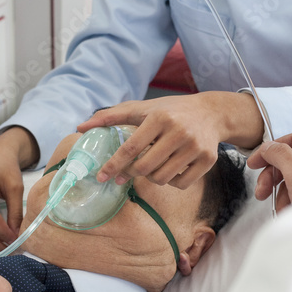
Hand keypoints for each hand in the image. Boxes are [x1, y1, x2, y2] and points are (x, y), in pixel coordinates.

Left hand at [78, 92, 262, 188]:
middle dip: (131, 173)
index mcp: (159, 117)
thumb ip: (110, 116)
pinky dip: (172, 182)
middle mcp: (178, 131)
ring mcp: (194, 147)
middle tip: (126, 173)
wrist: (211, 113)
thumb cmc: (170, 110)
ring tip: (151, 167)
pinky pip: (181, 184)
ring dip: (151, 177)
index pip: (130, 147)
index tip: (101, 176)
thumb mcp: (142, 108)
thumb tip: (80, 128)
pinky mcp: (207, 160)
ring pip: (162, 178)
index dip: (113, 164)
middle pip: (145, 167)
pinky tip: (171, 169)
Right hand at [248, 133, 291, 212]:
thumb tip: (267, 147)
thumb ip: (280, 155)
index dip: (269, 152)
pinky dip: (290, 201)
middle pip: (289, 161)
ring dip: (281, 194)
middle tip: (262, 191)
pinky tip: (288, 211)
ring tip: (280, 208)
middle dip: (272, 178)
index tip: (254, 163)